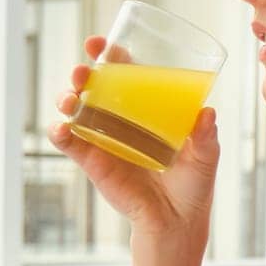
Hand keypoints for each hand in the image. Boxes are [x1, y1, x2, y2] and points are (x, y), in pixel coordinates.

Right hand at [48, 36, 219, 243]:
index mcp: (146, 108)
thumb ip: (206, 136)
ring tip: (71, 99)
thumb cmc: (192, 184)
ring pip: (74, 109)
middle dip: (82, 72)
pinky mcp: (92, 162)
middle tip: (84, 70)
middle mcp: (120, 119)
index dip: (109, 55)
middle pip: (93, 86)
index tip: (101, 44)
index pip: (124, 73)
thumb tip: (207, 113)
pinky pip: (69, 143)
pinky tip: (62, 129)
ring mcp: (103, 139)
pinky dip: (59, 133)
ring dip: (66, 97)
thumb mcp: (205, 157)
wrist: (177, 221)